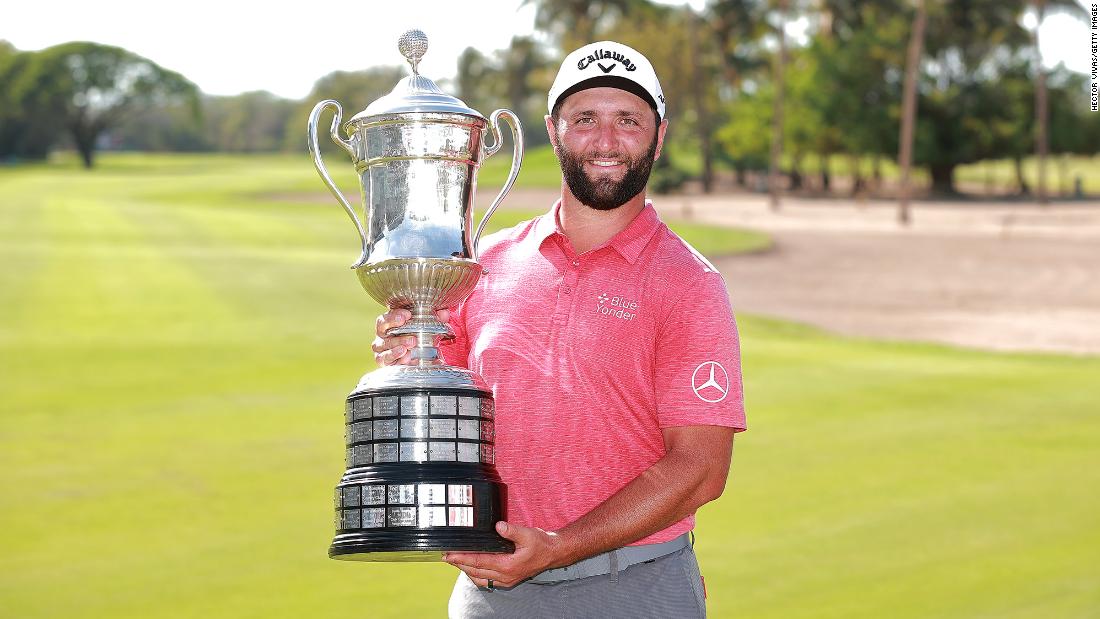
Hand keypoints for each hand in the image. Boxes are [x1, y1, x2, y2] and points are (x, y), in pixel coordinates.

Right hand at [372, 308, 449, 365]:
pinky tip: (405, 356)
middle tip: (413, 337)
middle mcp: (383, 335)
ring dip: (398, 345)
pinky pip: (385, 359)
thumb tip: (444, 313)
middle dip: (397, 330)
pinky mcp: (384, 361)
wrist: (415, 358)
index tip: (407, 315)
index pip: (386, 317)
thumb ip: (435, 318)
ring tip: (411, 345)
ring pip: (384, 345)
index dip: (394, 316)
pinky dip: (395, 357)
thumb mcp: (427, 327)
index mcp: (390, 323)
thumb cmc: (417, 337)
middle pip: (383, 330)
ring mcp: (382, 348)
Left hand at [443, 521, 565, 588]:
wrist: (554, 553)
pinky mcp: (508, 579)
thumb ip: (511, 530)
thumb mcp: (528, 534)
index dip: (462, 558)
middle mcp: (505, 576)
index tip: (449, 555)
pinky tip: (473, 568)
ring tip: (457, 562)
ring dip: (467, 571)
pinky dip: (477, 575)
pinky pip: (487, 581)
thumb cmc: (542, 544)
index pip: (478, 562)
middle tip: (447, 557)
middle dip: (460, 565)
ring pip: (480, 579)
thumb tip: (498, 526)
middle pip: (475, 572)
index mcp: (507, 566)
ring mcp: (506, 580)